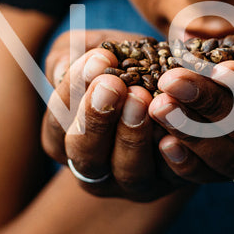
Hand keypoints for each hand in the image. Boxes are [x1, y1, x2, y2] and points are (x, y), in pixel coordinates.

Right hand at [40, 29, 191, 200]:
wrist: (176, 82)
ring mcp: (135, 182)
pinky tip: (174, 133)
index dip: (73, 92)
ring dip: (133, 136)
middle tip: (113, 84)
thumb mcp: (95, 51)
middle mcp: (96, 171)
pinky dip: (175, 158)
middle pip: (86, 157)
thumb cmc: (125, 64)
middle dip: (97, 119)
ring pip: (129, 173)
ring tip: (143, 97)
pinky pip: (173, 176)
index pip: (57, 124)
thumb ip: (69, 55)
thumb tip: (61, 72)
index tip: (97, 58)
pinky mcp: (173, 182)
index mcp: (66, 141)